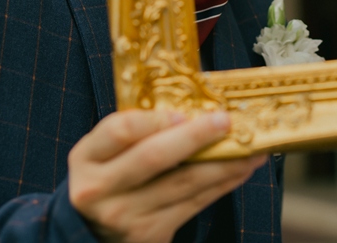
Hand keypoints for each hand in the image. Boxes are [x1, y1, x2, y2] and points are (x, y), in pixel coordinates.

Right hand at [68, 109, 267, 242]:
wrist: (90, 233)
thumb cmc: (107, 180)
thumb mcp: (103, 154)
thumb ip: (133, 132)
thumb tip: (193, 107)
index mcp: (85, 158)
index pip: (120, 130)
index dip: (156, 119)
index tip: (185, 111)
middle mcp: (99, 189)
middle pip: (154, 156)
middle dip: (195, 136)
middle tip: (225, 121)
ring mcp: (124, 215)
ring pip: (183, 183)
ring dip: (223, 163)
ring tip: (250, 147)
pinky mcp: (150, 235)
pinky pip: (194, 204)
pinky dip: (221, 184)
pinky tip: (239, 170)